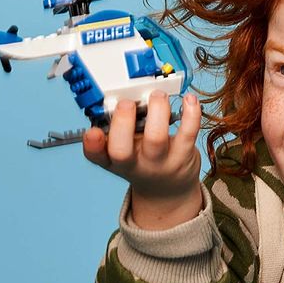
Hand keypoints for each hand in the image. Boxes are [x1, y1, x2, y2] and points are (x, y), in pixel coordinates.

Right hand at [83, 90, 202, 228]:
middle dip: (122, 122)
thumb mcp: (125, 148)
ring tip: (158, 95)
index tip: (92, 131)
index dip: (92, 144)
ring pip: (156, 138)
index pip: (96, 156)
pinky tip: (189, 99)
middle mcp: (134, 164)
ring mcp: (160, 162)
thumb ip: (119, 127)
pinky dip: (191, 113)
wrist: (168, 189)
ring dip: (157, 111)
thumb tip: (122, 93)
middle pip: (122, 151)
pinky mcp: (184, 155)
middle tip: (126, 103)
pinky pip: (188, 133)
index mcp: (113, 160)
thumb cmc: (143, 160)